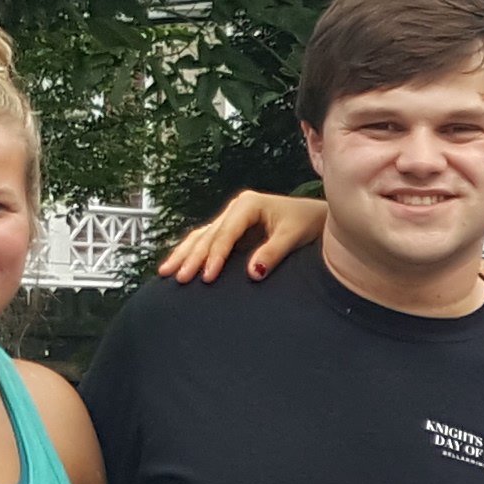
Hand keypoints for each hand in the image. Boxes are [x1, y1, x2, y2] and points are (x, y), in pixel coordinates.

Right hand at [154, 188, 323, 281]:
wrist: (317, 218)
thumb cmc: (308, 223)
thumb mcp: (293, 236)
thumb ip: (273, 252)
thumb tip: (254, 272)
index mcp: (248, 205)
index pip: (225, 234)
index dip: (215, 256)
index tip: (206, 276)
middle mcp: (235, 209)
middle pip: (208, 236)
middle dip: (191, 257)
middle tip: (179, 278)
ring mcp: (231, 218)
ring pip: (201, 237)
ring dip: (184, 254)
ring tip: (165, 272)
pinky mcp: (232, 230)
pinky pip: (206, 240)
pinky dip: (191, 252)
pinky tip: (176, 263)